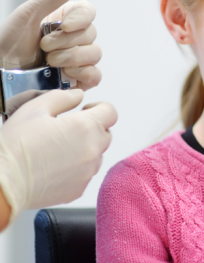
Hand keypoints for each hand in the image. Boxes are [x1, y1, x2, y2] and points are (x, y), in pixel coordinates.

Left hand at [0, 0, 101, 89]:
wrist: (1, 72)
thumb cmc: (8, 42)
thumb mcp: (28, 14)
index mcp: (65, 19)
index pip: (89, 12)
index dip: (81, 19)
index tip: (65, 25)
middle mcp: (75, 38)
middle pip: (92, 34)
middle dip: (67, 42)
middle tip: (44, 47)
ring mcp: (78, 59)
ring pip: (94, 54)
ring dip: (72, 58)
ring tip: (49, 62)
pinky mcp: (79, 78)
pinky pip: (95, 75)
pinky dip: (83, 73)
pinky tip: (64, 74)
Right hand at [0, 89, 116, 222]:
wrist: (4, 182)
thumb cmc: (16, 147)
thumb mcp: (35, 108)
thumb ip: (62, 97)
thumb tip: (77, 95)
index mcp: (86, 127)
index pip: (111, 112)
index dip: (99, 108)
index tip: (86, 110)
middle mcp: (92, 150)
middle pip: (105, 133)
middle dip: (91, 128)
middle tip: (68, 129)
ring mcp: (88, 172)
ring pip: (96, 155)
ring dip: (85, 149)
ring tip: (58, 149)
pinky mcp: (79, 189)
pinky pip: (86, 174)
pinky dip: (76, 168)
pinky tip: (55, 165)